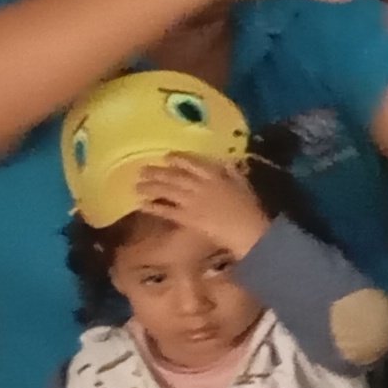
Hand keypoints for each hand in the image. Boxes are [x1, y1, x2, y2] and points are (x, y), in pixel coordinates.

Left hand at [131, 150, 269, 255]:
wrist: (249, 231)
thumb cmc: (251, 208)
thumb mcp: (244, 184)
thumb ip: (232, 172)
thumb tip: (224, 162)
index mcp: (216, 175)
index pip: (193, 163)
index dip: (178, 159)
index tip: (166, 156)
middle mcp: (200, 185)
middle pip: (174, 176)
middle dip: (157, 172)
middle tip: (141, 170)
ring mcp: (192, 202)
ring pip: (167, 191)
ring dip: (151, 187)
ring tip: (137, 186)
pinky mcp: (187, 218)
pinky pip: (166, 210)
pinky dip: (153, 207)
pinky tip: (142, 204)